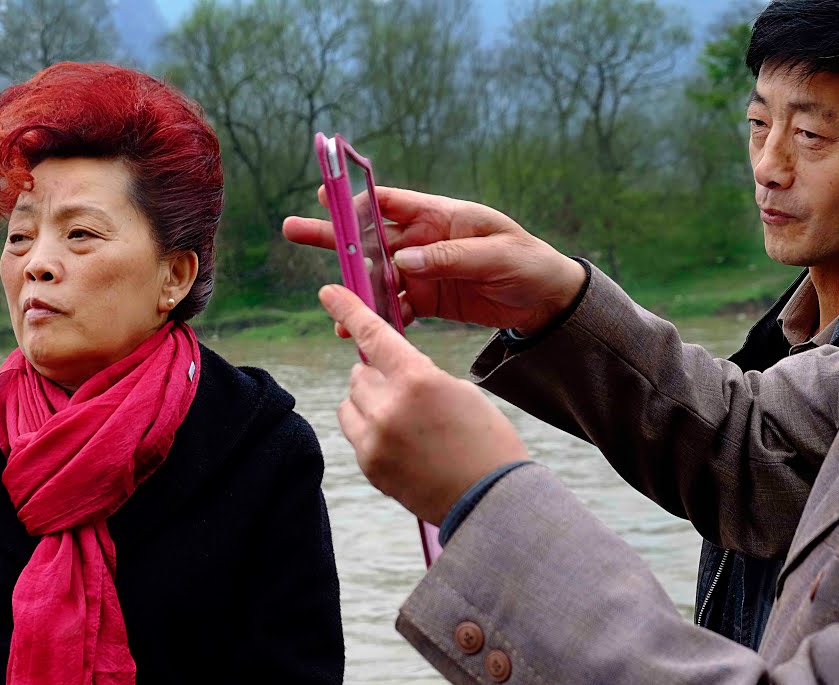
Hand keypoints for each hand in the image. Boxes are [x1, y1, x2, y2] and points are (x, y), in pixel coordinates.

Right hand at [283, 186, 586, 335]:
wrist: (547, 301)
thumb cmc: (529, 263)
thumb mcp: (497, 255)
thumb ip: (450, 256)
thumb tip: (403, 260)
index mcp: (442, 216)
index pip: (392, 202)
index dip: (358, 201)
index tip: (328, 200)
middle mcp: (425, 240)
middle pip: (371, 236)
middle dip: (333, 234)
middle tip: (292, 228)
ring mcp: (423, 271)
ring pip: (376, 277)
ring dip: (353, 290)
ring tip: (331, 308)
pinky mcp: (427, 300)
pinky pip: (394, 308)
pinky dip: (378, 319)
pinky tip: (360, 332)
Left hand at [324, 285, 528, 523]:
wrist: (491, 499)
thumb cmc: (485, 441)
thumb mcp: (458, 392)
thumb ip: (417, 376)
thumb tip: (386, 375)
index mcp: (417, 380)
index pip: (373, 335)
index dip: (350, 310)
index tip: (329, 292)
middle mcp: (388, 407)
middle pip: (359, 373)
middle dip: (377, 375)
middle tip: (404, 391)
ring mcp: (374, 439)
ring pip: (350, 402)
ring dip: (368, 401)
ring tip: (403, 419)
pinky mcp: (368, 465)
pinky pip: (355, 433)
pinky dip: (370, 430)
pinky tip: (402, 443)